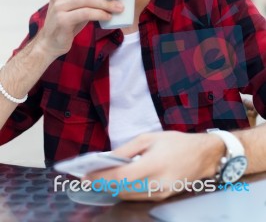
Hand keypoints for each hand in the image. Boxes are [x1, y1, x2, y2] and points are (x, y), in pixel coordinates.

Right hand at [36, 0, 126, 58]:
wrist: (51, 42)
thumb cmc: (69, 21)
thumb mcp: (78, 5)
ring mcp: (59, 6)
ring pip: (88, 0)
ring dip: (107, 3)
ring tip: (120, 7)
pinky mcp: (62, 19)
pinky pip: (86, 13)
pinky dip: (100, 14)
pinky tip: (109, 17)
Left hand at [84, 131, 222, 201]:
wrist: (203, 155)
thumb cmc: (175, 142)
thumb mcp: (149, 138)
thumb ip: (126, 150)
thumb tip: (106, 159)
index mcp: (153, 165)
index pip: (120, 177)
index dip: (100, 178)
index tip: (85, 176)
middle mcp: (157, 184)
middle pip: (121, 190)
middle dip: (102, 185)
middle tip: (88, 178)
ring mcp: (160, 194)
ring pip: (128, 196)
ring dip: (112, 189)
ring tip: (99, 180)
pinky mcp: (163, 198)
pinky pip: (138, 196)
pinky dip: (125, 190)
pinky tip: (118, 182)